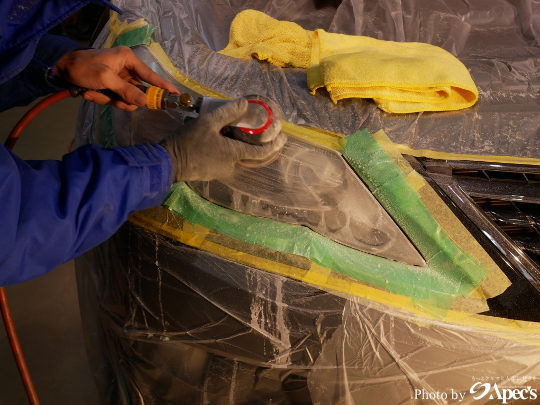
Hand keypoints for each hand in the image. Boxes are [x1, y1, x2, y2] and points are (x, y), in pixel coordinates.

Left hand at [54, 46, 178, 110]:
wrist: (61, 69)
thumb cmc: (83, 68)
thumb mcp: (104, 78)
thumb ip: (126, 90)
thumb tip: (145, 101)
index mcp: (128, 59)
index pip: (150, 75)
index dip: (163, 86)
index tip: (176, 94)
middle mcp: (127, 69)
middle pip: (138, 92)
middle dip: (124, 99)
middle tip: (114, 101)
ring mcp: (119, 79)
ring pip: (126, 99)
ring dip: (111, 101)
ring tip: (94, 94)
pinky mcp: (112, 87)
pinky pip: (116, 99)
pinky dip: (103, 100)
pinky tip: (90, 94)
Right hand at [161, 98, 286, 181]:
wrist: (167, 163)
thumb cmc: (189, 142)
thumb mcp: (208, 123)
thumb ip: (227, 113)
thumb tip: (245, 103)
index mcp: (233, 154)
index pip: (260, 152)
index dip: (274, 145)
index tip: (284, 138)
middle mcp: (230, 165)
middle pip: (246, 153)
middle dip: (251, 141)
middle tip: (255, 128)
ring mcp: (219, 171)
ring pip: (233, 155)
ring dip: (234, 144)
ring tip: (230, 129)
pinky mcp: (209, 172)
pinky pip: (222, 159)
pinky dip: (224, 149)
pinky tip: (216, 139)